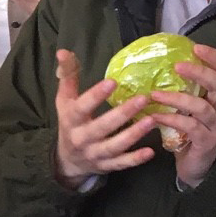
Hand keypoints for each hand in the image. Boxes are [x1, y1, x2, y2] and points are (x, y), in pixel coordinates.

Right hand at [54, 49, 156, 187]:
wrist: (67, 160)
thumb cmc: (70, 122)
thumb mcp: (65, 99)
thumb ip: (68, 76)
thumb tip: (63, 50)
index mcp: (71, 118)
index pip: (82, 107)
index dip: (96, 95)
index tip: (113, 82)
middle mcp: (82, 138)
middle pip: (102, 127)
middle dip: (122, 114)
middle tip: (143, 99)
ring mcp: (95, 154)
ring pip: (114, 146)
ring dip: (133, 134)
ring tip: (152, 120)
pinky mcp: (106, 166)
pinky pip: (121, 164)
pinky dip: (135, 159)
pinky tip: (151, 151)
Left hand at [147, 44, 215, 188]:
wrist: (195, 166)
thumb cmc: (187, 132)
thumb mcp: (185, 108)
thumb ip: (179, 89)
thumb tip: (154, 67)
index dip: (215, 58)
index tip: (196, 47)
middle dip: (200, 73)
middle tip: (177, 65)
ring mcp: (215, 126)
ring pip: (202, 107)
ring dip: (177, 98)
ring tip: (155, 95)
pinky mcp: (206, 142)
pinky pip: (191, 128)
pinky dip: (172, 120)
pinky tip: (155, 117)